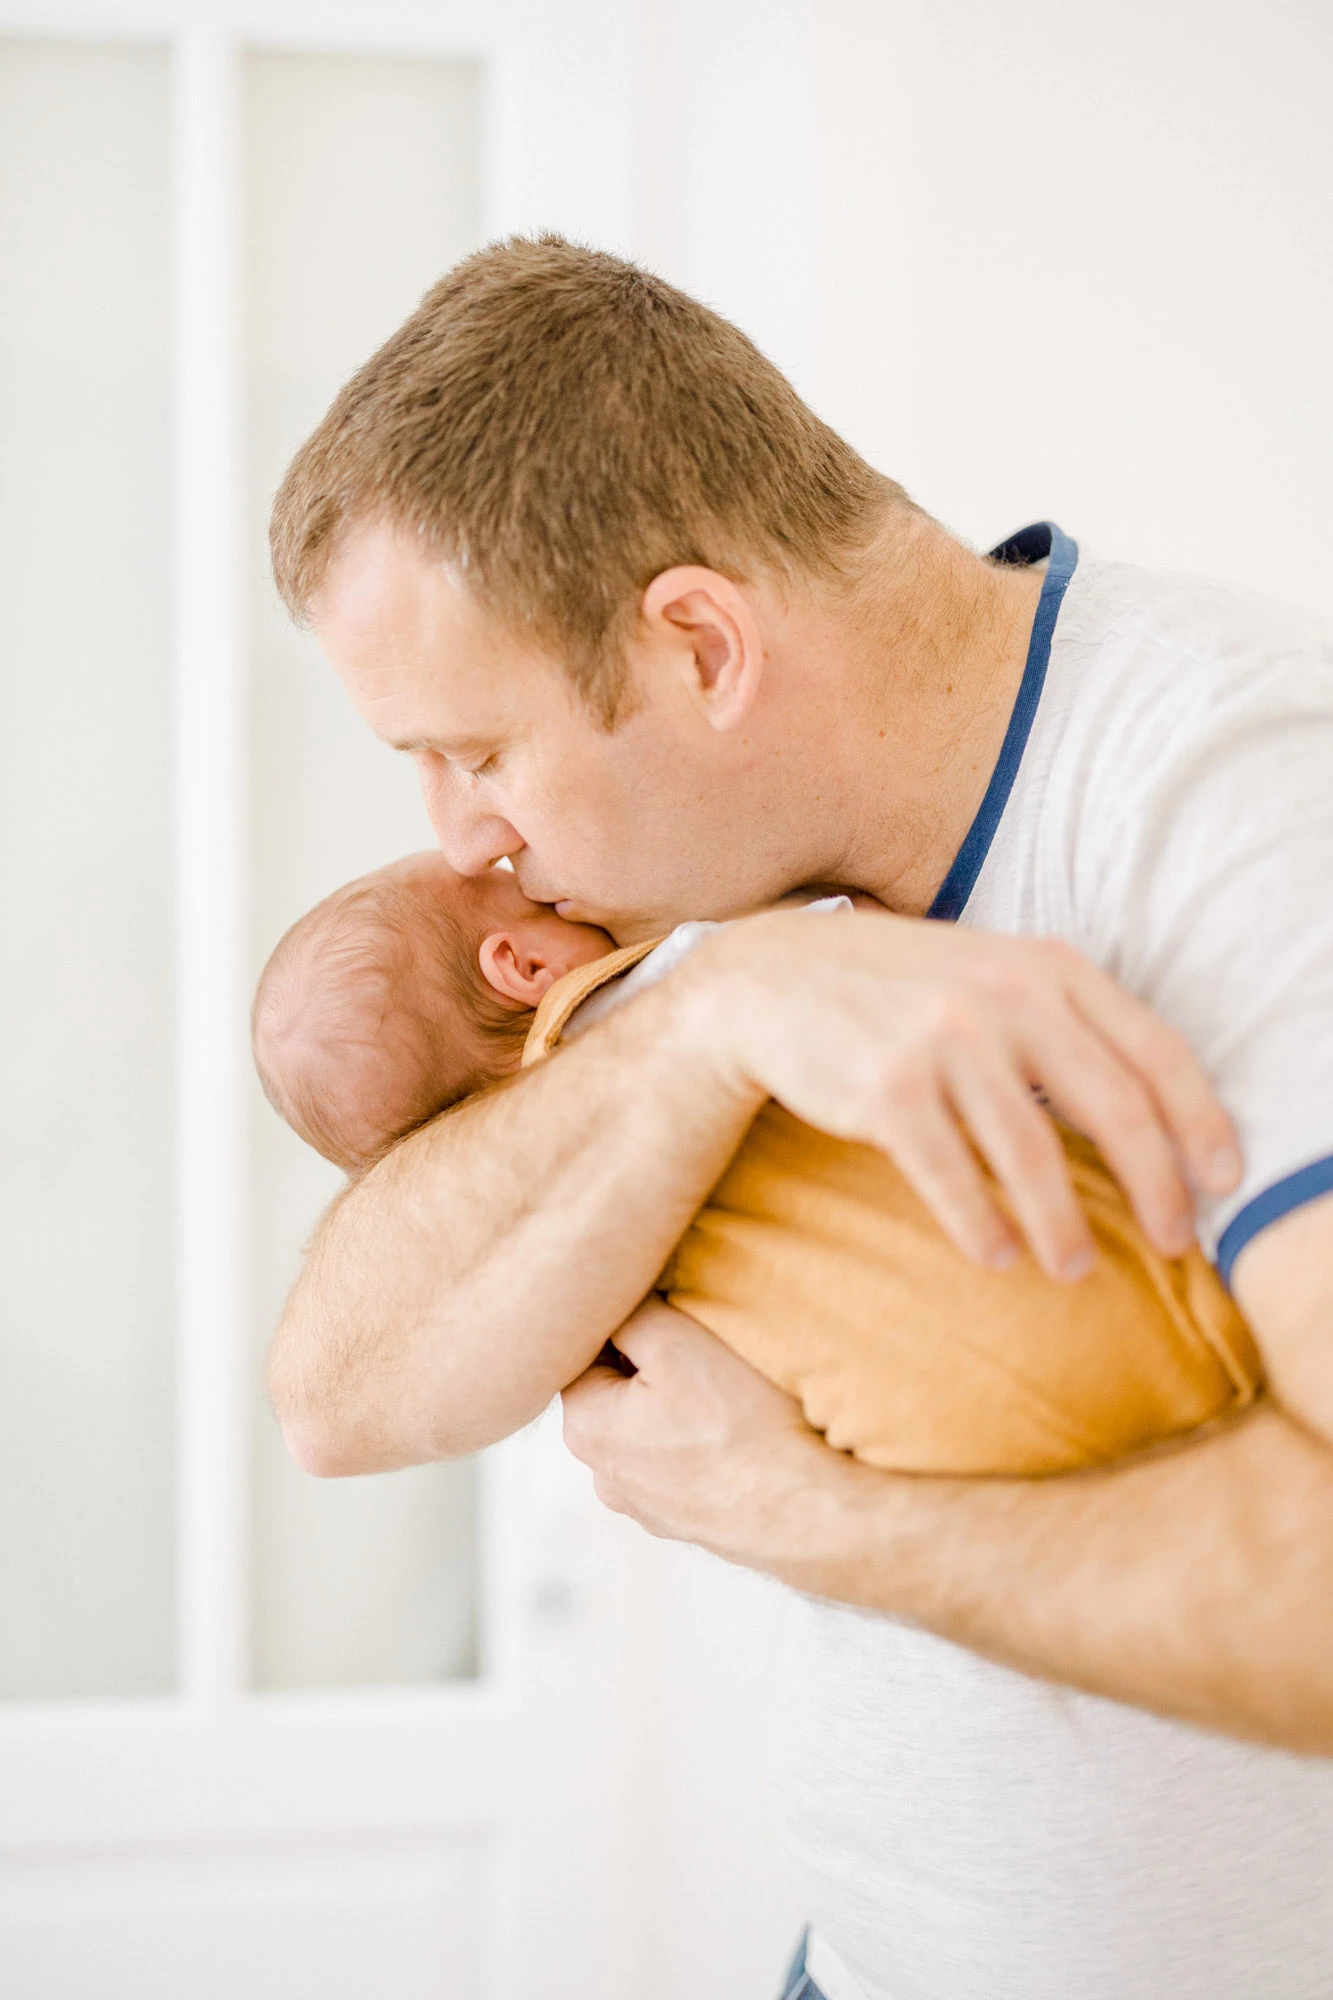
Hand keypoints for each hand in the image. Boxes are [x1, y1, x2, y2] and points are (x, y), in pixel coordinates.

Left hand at [561, 1299, 830, 1561]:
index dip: (626, 1324)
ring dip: (678, 1410)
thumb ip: (629, 1311)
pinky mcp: (687, 1523)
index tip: (668, 1315)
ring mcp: (645, 1508)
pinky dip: (703, 1447)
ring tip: (728, 1397)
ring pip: (650, 1432)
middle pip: (616, 1394)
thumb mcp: (674, 1339)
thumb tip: (617, 1299)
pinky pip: (684, 1467)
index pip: (582, 1352)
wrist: (804, 1511)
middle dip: (651, 1368)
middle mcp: (603, 1475)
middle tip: (703, 1351)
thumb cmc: (738, 1423)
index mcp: (584, 1427)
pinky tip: (740, 1435)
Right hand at [689, 909, 1240, 1281]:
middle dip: (1157, 1187)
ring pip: (1032, 1156)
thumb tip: (1153, 1118)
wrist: (774, 979)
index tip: (1224, 1181)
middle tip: (1175, 1241)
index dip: (1200, 1121)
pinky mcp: (887, 1090)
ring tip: (1075, 1268)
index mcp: (1046, 965)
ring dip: (1063, 1227)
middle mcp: (1003, 995)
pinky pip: (952, 1178)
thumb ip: (1066, 1021)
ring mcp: (942, 1041)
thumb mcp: (993, 974)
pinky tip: (997, 1256)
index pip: (1154, 1049)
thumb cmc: (900, 991)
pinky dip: (981, 1227)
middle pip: (1113, 1108)